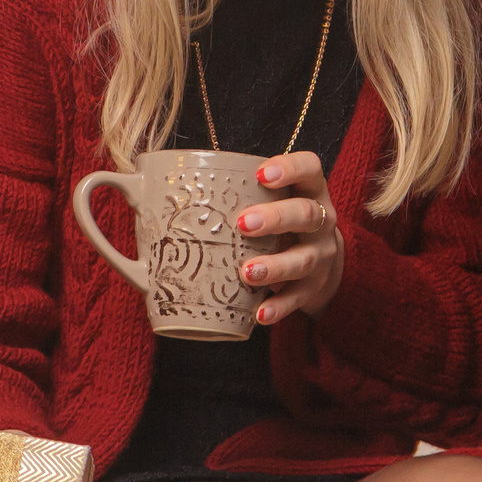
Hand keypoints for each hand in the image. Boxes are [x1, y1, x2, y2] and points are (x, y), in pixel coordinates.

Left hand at [236, 151, 343, 325]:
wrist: (322, 262)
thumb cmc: (283, 223)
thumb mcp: (273, 201)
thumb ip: (237, 193)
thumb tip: (158, 195)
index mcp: (310, 191)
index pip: (310, 168)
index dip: (290, 168)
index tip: (261, 174)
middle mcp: (321, 222)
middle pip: (306, 214)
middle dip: (276, 218)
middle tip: (243, 224)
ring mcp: (320, 256)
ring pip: (304, 259)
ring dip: (275, 266)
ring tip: (247, 272)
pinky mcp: (313, 288)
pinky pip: (297, 298)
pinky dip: (279, 306)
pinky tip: (260, 313)